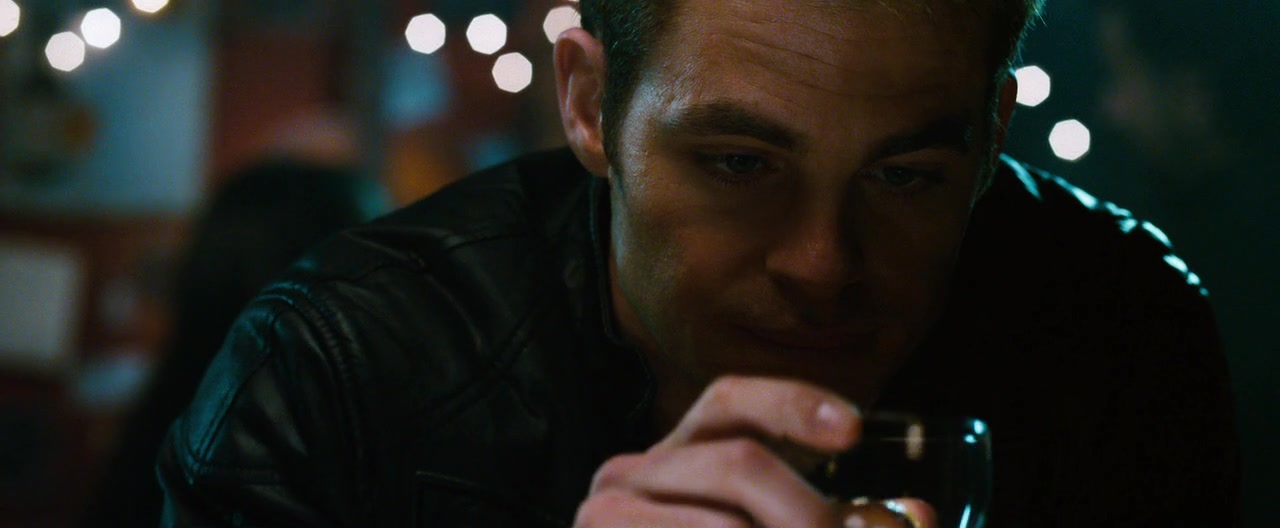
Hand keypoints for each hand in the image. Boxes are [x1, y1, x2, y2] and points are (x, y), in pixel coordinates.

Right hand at [573, 375, 935, 527]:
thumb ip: (842, 521)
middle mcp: (631, 474)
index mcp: (679, 456)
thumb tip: (920, 517)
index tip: (855, 430)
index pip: (729, 401)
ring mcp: (605, 515)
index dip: (791, 404)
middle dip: (812, 511)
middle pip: (739, 462)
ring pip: (726, 523)